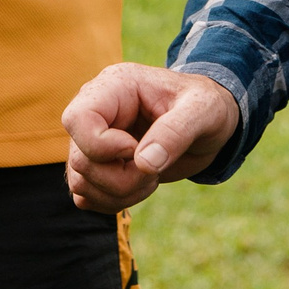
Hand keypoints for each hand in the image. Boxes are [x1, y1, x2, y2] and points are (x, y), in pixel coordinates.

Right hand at [62, 64, 241, 213]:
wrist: (209, 123)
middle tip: (155, 169)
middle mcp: (97, 112)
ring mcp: (93, 141)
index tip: (138, 150)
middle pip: (80, 159)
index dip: (104, 146)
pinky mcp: (98, 166)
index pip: (78, 119)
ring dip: (119, 193)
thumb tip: (143, 164)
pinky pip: (86, 196)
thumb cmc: (207, 106)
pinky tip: (141, 187)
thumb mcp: (202, 111)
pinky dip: (113, 202)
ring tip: (152, 176)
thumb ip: (175, 132)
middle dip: (121, 177)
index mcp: (114, 87)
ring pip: (80, 182)